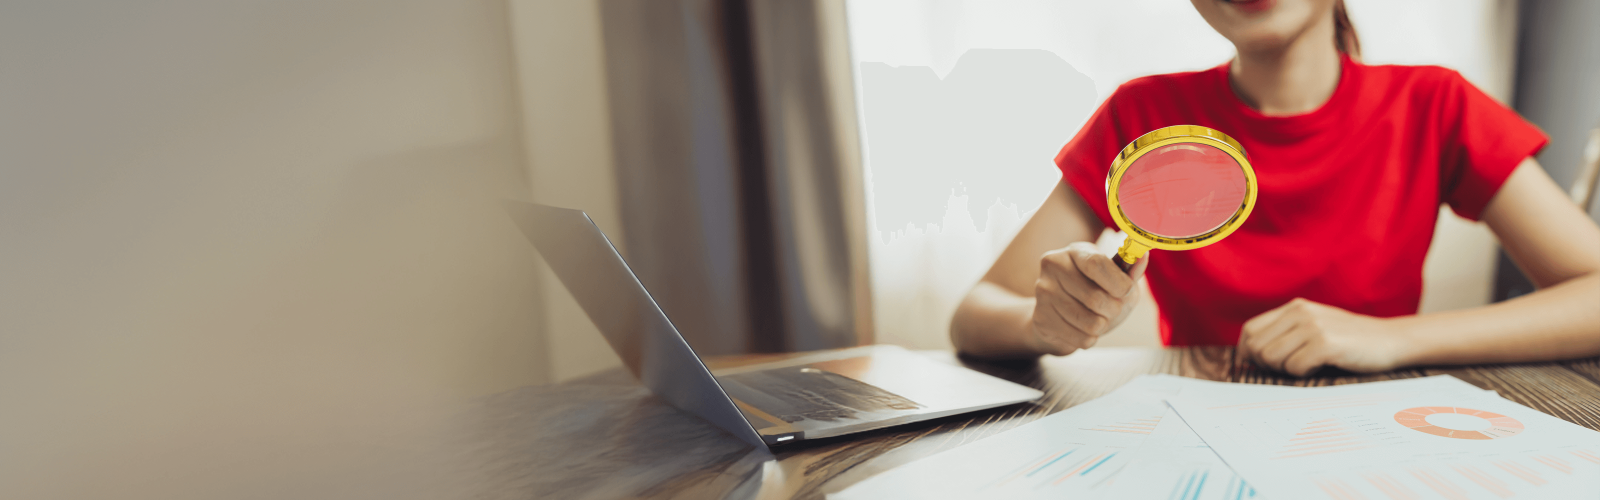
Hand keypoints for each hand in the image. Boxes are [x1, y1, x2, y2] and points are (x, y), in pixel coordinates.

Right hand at [1029, 242, 1148, 355]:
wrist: (1059, 316)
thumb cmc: (1092, 292)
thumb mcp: (1114, 279)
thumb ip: (1129, 271)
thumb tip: (1142, 257)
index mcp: (1074, 252)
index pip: (1096, 264)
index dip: (1118, 282)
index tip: (1126, 291)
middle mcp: (1054, 267)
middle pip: (1096, 298)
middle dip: (1114, 309)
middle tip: (1111, 308)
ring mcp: (1044, 293)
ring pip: (1091, 323)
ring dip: (1102, 326)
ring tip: (1096, 318)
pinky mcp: (1041, 319)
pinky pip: (1081, 339)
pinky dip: (1090, 338)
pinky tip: (1081, 328)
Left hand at [1238, 298, 1412, 375]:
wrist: (1392, 341)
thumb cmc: (1350, 341)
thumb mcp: (1315, 327)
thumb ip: (1286, 334)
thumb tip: (1248, 356)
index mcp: (1294, 308)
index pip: (1250, 330)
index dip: (1248, 353)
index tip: (1259, 367)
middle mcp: (1300, 312)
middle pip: (1257, 347)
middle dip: (1267, 365)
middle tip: (1289, 370)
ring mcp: (1313, 326)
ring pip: (1272, 358)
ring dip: (1287, 370)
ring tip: (1309, 366)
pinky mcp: (1325, 343)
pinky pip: (1295, 368)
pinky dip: (1304, 374)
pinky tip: (1321, 368)